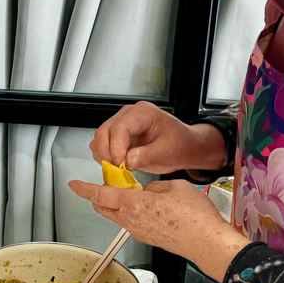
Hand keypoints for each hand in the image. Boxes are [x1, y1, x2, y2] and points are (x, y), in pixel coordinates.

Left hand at [67, 178, 249, 280]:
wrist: (207, 243)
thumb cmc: (195, 217)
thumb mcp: (175, 187)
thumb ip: (154, 187)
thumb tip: (148, 191)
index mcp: (133, 204)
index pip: (100, 195)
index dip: (84, 189)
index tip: (74, 184)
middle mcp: (131, 220)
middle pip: (103, 208)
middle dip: (98, 197)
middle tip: (103, 186)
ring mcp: (138, 232)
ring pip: (117, 217)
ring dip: (116, 205)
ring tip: (129, 194)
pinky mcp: (147, 239)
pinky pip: (131, 224)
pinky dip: (130, 214)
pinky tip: (146, 208)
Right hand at [91, 102, 227, 174]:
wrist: (184, 146)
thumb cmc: (180, 145)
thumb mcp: (168, 152)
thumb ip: (147, 155)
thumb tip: (127, 160)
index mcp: (142, 113)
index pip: (119, 128)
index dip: (116, 148)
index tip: (121, 164)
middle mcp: (128, 115)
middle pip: (104, 132)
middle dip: (108, 154)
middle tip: (120, 169)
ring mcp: (120, 125)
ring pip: (99, 139)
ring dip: (105, 156)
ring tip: (121, 168)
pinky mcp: (116, 136)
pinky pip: (101, 146)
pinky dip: (105, 158)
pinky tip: (119, 164)